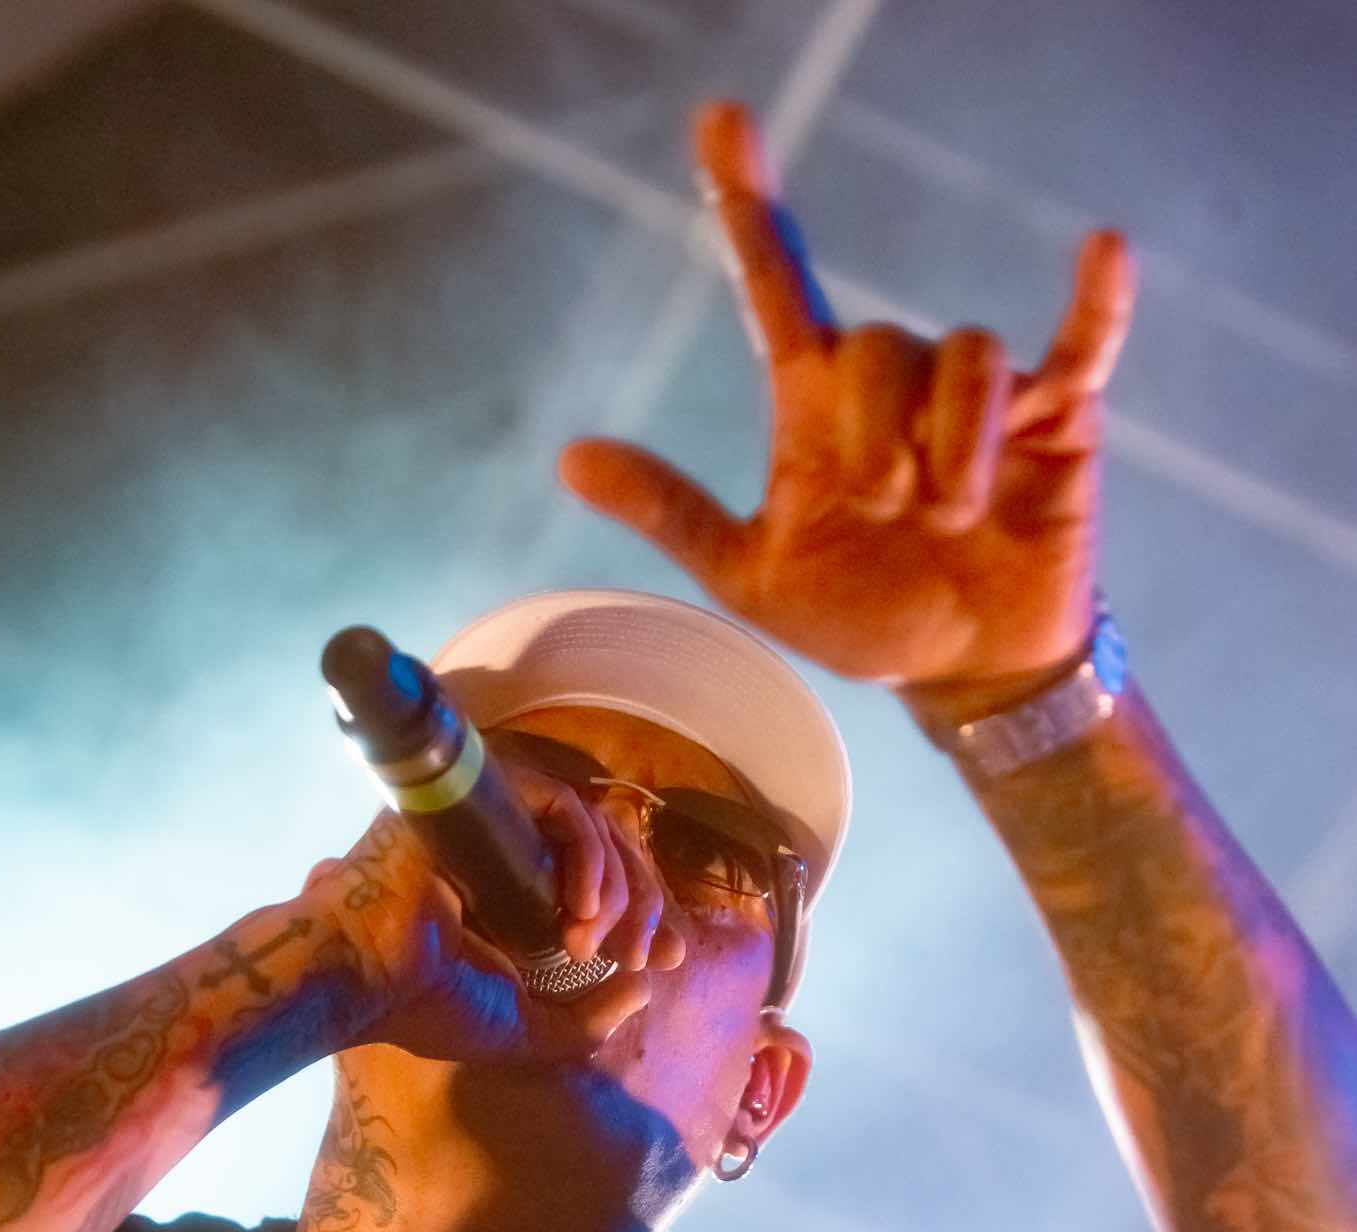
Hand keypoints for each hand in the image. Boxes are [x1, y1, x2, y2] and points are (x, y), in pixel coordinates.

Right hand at [301, 764, 687, 1067]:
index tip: (668, 959)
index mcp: (519, 896)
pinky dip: (587, 857)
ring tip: (593, 944)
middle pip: (611, 851)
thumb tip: (642, 991)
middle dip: (643, 905)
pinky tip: (581, 911)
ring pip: (593, 826)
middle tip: (639, 956)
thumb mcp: (523, 1029)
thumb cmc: (425, 1004)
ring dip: (614, 891)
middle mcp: (512, 850)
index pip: (604, 884)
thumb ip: (583, 1022)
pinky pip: (561, 805)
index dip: (647, 916)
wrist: (363, 978)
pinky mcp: (484, 795)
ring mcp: (498, 818)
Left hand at [559, 101, 1137, 703]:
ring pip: (962, 357)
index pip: (777, 288)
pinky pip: (1079, 344)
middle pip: (875, 345)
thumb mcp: (752, 578)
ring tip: (952, 516)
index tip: (720, 120)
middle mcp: (892, 382)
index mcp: (815, 408)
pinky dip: (1097, 303)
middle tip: (886, 513)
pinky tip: (1102, 250)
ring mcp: (977, 394)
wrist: (960, 670)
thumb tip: (570, 456)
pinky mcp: (1057, 414)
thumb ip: (674, 514)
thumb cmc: (860, 617)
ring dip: (953, 449)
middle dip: (876, 440)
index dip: (748, 208)